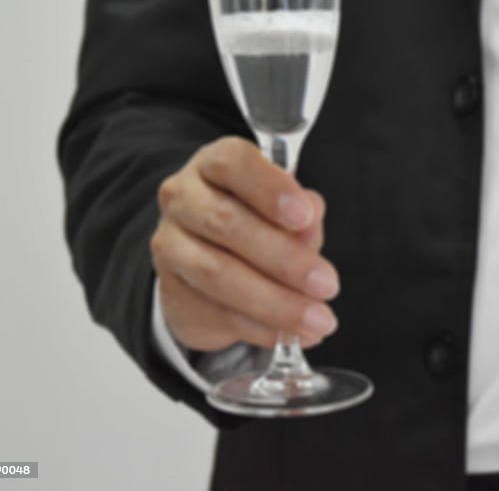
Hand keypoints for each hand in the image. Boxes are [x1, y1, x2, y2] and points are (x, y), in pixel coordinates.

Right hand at [151, 136, 337, 351]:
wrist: (208, 258)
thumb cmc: (259, 220)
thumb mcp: (287, 208)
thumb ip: (303, 212)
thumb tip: (310, 221)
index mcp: (214, 164)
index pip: (233, 163)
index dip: (270, 188)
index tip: (304, 216)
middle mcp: (183, 198)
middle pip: (226, 223)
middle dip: (284, 258)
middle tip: (327, 284)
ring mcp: (171, 246)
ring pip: (218, 273)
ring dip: (275, 303)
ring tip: (318, 320)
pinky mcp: (172, 293)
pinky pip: (217, 314)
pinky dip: (262, 328)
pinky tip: (294, 335)